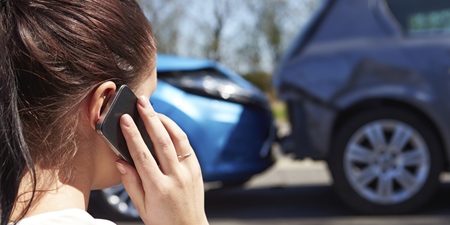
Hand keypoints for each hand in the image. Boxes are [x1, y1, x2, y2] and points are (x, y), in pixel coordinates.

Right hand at [115, 96, 208, 224]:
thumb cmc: (162, 220)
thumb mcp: (141, 207)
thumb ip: (130, 183)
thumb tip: (120, 161)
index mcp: (158, 188)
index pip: (143, 156)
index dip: (132, 135)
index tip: (125, 119)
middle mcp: (176, 177)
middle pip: (162, 141)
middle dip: (150, 118)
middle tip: (141, 102)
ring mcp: (189, 172)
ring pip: (178, 139)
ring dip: (165, 120)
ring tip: (153, 109)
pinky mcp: (197, 169)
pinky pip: (186, 145)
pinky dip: (176, 131)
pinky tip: (166, 124)